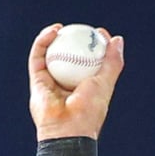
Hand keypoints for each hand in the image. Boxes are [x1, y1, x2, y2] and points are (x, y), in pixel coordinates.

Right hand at [28, 23, 124, 139]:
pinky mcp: (36, 80)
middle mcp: (66, 83)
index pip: (88, 61)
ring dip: (55, 38)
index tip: (99, 33)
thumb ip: (112, 62)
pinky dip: (44, 41)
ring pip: (51, 54)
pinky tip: (54, 31)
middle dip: (73, 40)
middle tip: (81, 28)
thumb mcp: (106, 83)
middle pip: (69, 56)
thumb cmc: (89, 110)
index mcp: (84, 87)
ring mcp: (51, 82)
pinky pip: (38, 56)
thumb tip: (117, 40)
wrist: (67, 128)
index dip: (93, 45)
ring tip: (63, 27)